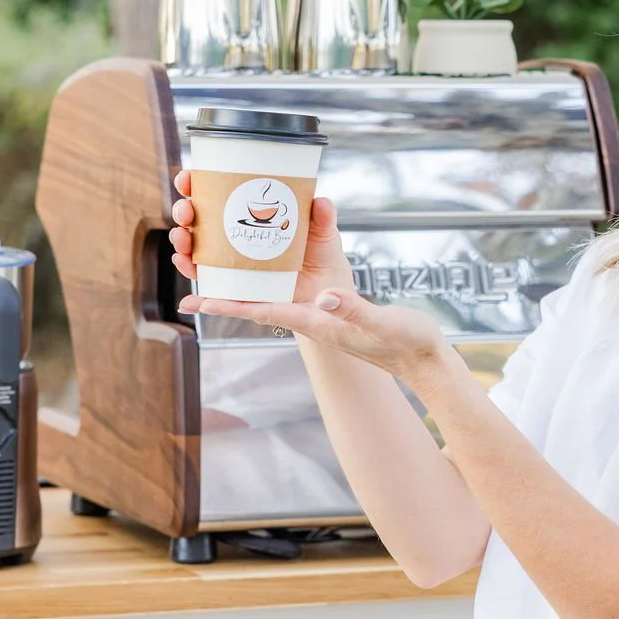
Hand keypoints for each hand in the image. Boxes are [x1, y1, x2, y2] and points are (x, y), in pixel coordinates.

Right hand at [170, 168, 351, 304]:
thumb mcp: (323, 233)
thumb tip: (320, 202)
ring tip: (183, 243)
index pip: (214, 195)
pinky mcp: (237, 293)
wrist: (330, 293)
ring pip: (196, 254)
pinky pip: (211, 294)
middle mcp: (234, 238)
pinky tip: (189, 299)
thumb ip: (322, 218)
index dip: (196, 185)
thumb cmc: (322, 255)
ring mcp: (232, 265)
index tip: (188, 179)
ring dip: (182, 247)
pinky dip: (198, 298)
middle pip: (197, 221)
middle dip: (184, 212)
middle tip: (186, 211)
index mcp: (249, 215)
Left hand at [178, 284, 452, 384]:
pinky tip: (275, 260)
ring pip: (274, 295)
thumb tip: (325, 297)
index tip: (192, 300)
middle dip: (225, 292)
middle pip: (258, 303)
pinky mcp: (334, 309)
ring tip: (222, 263)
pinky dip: (278, 275)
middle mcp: (314, 319)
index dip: (226, 305)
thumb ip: (355, 310)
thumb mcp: (383, 323)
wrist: (426, 358)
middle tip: (192, 272)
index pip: (263, 312)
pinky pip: (297, 289)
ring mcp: (323, 316)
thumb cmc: (408, 343)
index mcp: (318, 323)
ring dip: (248, 283)